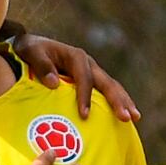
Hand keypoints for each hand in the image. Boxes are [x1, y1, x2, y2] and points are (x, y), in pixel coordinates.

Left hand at [9, 38, 138, 127]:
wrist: (32, 46)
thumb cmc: (31, 50)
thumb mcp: (31, 52)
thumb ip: (41, 65)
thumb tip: (54, 83)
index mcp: (76, 56)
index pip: (84, 78)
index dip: (85, 96)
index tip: (85, 115)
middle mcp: (88, 63)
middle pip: (107, 82)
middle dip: (118, 100)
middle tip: (127, 117)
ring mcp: (92, 72)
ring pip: (112, 87)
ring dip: (124, 102)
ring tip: (135, 118)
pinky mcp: (92, 80)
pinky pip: (106, 92)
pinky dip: (118, 103)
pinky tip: (126, 118)